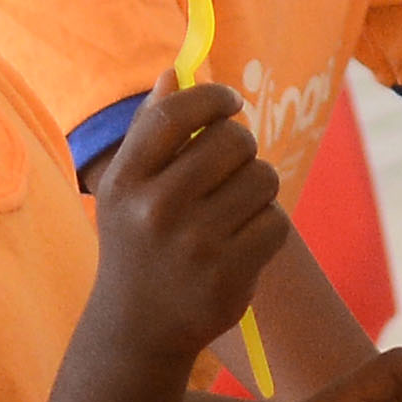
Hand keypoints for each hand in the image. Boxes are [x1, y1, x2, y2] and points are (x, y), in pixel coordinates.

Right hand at [86, 81, 287, 365]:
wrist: (137, 328)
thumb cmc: (137, 244)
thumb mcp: (127, 189)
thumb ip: (149, 131)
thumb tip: (175, 73)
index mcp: (125, 180)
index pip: (176, 114)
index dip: (213, 97)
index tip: (231, 102)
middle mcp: (155, 210)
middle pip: (232, 141)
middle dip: (242, 147)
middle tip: (231, 168)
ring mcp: (194, 245)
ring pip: (263, 179)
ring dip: (258, 188)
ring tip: (235, 208)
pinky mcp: (229, 275)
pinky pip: (276, 222)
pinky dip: (267, 226)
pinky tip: (243, 241)